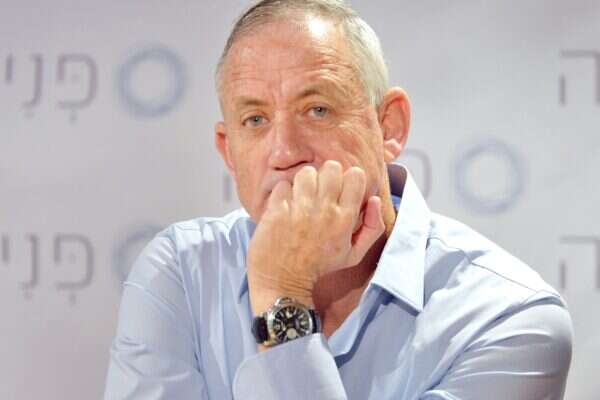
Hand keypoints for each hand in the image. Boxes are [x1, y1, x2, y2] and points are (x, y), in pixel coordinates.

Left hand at [246, 160, 384, 313]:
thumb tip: (374, 199)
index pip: (355, 175)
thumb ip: (372, 227)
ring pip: (306, 172)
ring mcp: (299, 209)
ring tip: (302, 198)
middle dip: (327, 176)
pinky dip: (284, 194)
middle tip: (321, 192)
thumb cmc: (319, 267)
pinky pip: (283, 185)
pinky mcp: (277, 210)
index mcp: (344, 219)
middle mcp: (324, 210)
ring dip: (305, 183)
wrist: (283, 282)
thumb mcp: (354, 254)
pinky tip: (286, 207)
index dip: (349, 179)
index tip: (341, 191)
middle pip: (331, 167)